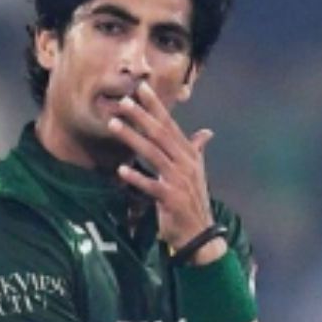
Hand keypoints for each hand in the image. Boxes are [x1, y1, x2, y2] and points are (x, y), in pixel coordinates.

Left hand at [109, 82, 218, 252]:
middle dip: (141, 116)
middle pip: (160, 134)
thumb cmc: (192, 201)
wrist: (200, 233)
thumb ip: (197, 150)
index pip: (170, 124)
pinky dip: (137, 177)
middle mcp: (186, 163)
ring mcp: (179, 180)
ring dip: (133, 138)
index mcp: (189, 154)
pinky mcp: (172, 199)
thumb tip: (207, 132)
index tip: (141, 88)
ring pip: (153, 154)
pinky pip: (151, 185)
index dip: (156, 106)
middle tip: (123, 101)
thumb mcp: (196, 173)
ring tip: (114, 125)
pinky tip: (121, 170)